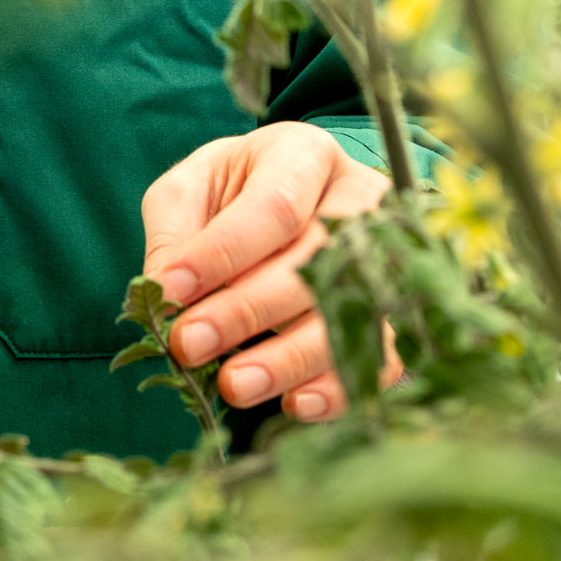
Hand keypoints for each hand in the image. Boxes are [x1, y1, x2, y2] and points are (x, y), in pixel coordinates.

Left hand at [140, 122, 402, 423]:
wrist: (288, 199)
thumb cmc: (232, 193)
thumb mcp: (190, 191)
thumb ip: (174, 233)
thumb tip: (166, 292)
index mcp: (304, 155)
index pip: (274, 206)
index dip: (223, 253)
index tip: (171, 290)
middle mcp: (358, 201)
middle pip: (315, 262)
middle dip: (246, 310)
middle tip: (190, 344)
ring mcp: (386, 257)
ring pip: (350, 312)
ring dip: (289, 358)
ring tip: (234, 386)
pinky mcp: (394, 311)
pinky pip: (382, 355)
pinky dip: (340, 386)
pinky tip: (295, 404)